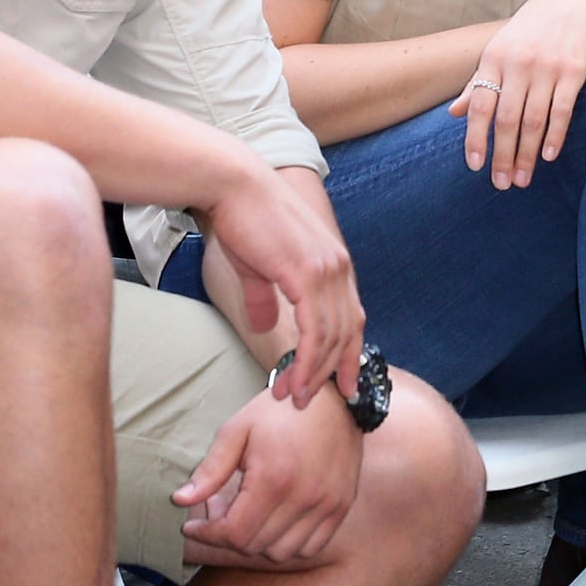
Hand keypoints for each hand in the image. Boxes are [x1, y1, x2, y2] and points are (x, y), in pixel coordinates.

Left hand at [174, 384, 361, 561]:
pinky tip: (276, 520)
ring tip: (248, 514)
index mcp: (274, 478)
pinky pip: (311, 547)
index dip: (207, 535)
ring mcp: (326, 505)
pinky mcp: (341, 507)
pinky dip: (288, 543)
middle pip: (255, 546)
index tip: (193, 525)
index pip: (234, 533)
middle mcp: (303, 498)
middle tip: (219, 510)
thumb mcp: (238, 429)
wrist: (333, 397)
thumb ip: (211, 469)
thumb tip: (180, 500)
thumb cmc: (280, 409)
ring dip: (258, 542)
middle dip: (227, 534)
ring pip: (281, 553)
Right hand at [195, 163, 364, 407]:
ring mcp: (327, 270)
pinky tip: (293, 381)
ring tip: (292, 398)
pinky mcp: (307, 274)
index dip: (349, 354)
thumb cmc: (243, 219)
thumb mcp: (258, 266)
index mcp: (335, 264)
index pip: (352, 318)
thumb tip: (265, 325)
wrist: (233, 185)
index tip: (343, 386)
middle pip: (347, 334)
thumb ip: (266, 297)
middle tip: (305, 399)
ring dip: (312, 374)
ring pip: (331, 338)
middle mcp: (340, 268)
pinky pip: (315, 332)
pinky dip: (307, 362)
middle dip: (329, 372)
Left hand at [448, 0, 585, 188]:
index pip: (480, 104)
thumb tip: (453, 113)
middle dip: (502, 156)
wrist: (570, 3)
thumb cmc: (528, 35)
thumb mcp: (498, 52)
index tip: (475, 166)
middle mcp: (518, 63)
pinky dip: (555, 136)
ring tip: (522, 179)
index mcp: (494, 59)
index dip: (475, 137)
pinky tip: (548, 156)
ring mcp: (547, 66)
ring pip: (534, 120)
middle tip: (501, 184)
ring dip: (526, 154)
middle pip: (507, 119)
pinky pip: (563, 110)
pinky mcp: (574, 70)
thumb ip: (478, 83)